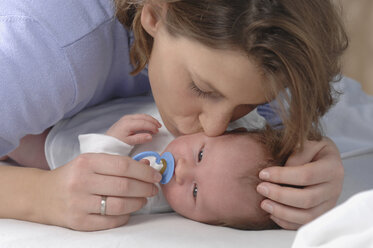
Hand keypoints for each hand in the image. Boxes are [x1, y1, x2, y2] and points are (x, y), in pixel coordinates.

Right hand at [39, 153, 161, 230]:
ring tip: (143, 199)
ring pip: (120, 205)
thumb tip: (147, 167)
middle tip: (153, 189)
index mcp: (86, 162)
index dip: (144, 172)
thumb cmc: (74, 176)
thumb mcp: (92, 162)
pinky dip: (125, 216)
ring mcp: (78, 203)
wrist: (43, 195)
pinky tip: (128, 211)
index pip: (124, 165)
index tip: (155, 176)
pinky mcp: (78, 222)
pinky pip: (110, 221)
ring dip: (138, 203)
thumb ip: (118, 164)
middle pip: (124, 186)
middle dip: (145, 188)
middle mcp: (81, 181)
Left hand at [106, 114, 161, 144]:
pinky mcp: (126, 119)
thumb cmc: (115, 143)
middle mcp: (127, 118)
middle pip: (144, 117)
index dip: (152, 126)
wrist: (106, 142)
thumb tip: (150, 136)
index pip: (144, 123)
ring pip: (142, 116)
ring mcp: (127, 118)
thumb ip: (140, 139)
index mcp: (128, 123)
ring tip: (156, 125)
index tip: (157, 131)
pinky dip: (145, 119)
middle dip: (153, 121)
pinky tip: (148, 124)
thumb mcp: (128, 142)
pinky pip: (138, 117)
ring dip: (150, 119)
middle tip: (159, 127)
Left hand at [256, 137, 343, 229]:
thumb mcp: (306, 143)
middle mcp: (334, 188)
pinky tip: (272, 213)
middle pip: (307, 199)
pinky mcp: (322, 214)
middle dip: (279, 195)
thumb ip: (296, 155)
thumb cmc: (313, 149)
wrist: (324, 157)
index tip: (263, 174)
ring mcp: (330, 203)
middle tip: (261, 188)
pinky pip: (305, 224)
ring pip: (307, 216)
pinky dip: (287, 222)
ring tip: (264, 204)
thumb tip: (282, 173)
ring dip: (282, 212)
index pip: (306, 175)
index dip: (282, 176)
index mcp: (332, 168)